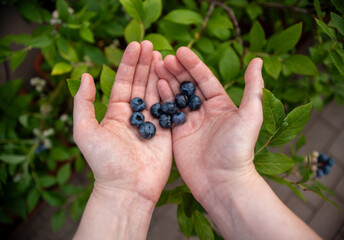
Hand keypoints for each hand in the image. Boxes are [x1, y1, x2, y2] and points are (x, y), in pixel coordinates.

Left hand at [73, 41, 171, 204]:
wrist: (127, 188)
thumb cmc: (104, 162)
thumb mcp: (85, 130)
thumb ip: (83, 102)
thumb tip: (85, 76)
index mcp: (116, 112)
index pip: (124, 81)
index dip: (129, 63)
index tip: (136, 44)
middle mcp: (134, 115)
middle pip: (140, 83)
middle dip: (145, 63)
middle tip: (150, 44)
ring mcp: (152, 122)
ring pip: (155, 92)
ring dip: (158, 73)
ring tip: (161, 54)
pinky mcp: (166, 132)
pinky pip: (169, 108)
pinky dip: (169, 92)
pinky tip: (171, 77)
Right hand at [156, 47, 263, 201]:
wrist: (223, 182)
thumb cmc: (238, 149)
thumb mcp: (250, 115)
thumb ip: (253, 88)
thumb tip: (258, 60)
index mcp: (221, 104)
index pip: (205, 79)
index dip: (193, 64)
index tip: (180, 51)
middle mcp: (205, 111)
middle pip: (188, 85)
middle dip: (177, 70)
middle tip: (164, 58)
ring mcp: (190, 123)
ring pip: (176, 97)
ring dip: (167, 81)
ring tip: (156, 67)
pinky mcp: (178, 135)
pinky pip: (168, 113)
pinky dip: (161, 99)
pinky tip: (155, 86)